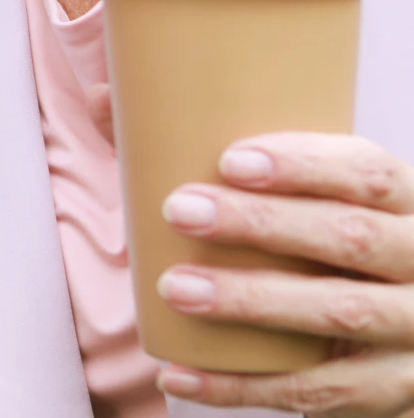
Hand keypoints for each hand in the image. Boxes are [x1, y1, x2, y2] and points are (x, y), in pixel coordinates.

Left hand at [154, 133, 413, 414]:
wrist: (392, 325)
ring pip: (340, 314)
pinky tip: (179, 375)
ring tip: (175, 288)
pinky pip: (318, 394)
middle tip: (181, 211)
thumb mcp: (301, 193)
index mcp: (405, 204)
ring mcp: (412, 331)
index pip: (370, 173)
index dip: (305, 164)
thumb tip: (104, 98)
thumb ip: (213, 148)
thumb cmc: (323, 239)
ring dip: (252, 301)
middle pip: (352, 238)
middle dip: (264, 225)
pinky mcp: (390, 390)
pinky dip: (241, 386)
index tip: (229, 159)